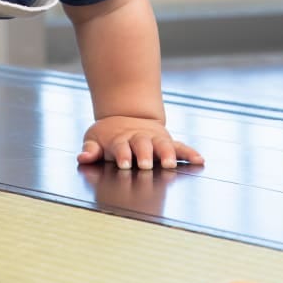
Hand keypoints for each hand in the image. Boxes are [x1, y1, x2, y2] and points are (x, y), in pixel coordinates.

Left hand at [77, 116, 204, 169]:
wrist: (126, 118)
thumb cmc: (108, 136)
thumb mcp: (94, 139)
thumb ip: (90, 150)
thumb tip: (82, 157)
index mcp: (120, 140)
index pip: (121, 148)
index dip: (123, 155)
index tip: (124, 164)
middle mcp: (139, 139)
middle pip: (143, 146)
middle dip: (144, 155)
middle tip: (146, 164)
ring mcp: (154, 140)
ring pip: (163, 145)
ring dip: (167, 154)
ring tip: (170, 163)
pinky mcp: (167, 142)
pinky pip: (180, 147)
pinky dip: (190, 153)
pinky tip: (199, 160)